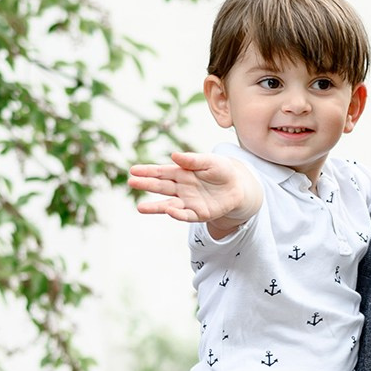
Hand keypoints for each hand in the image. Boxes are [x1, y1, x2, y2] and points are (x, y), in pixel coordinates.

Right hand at [130, 151, 264, 239]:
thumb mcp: (210, 161)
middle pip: (161, 187)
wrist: (238, 188)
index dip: (148, 171)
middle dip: (146, 184)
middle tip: (131, 182)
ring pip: (168, 204)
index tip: (133, 170)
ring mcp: (188, 202)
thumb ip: (193, 160)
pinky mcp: (198, 214)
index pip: (162, 172)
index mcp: (182, 173)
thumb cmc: (222, 171)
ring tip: (140, 208)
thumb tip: (174, 155)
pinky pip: (185, 215)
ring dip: (155, 207)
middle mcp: (181, 188)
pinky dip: (177, 214)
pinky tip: (169, 211)